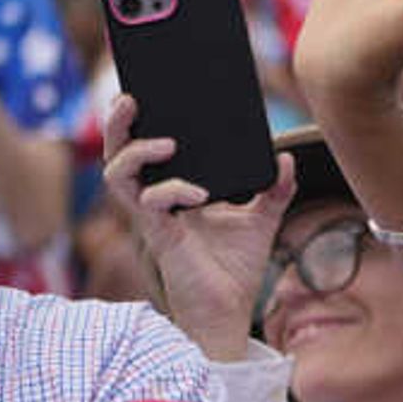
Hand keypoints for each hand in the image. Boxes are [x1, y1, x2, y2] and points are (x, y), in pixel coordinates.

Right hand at [102, 96, 294, 357]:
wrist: (229, 313)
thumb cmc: (235, 269)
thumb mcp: (263, 219)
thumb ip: (275, 189)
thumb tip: (286, 160)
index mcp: (171, 190)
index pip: (143, 146)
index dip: (136, 119)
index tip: (143, 88)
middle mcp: (153, 200)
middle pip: (118, 152)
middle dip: (116, 123)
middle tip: (129, 97)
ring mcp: (151, 218)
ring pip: (116, 174)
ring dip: (136, 151)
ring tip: (167, 143)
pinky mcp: (158, 237)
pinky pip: (148, 203)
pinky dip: (171, 191)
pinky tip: (197, 193)